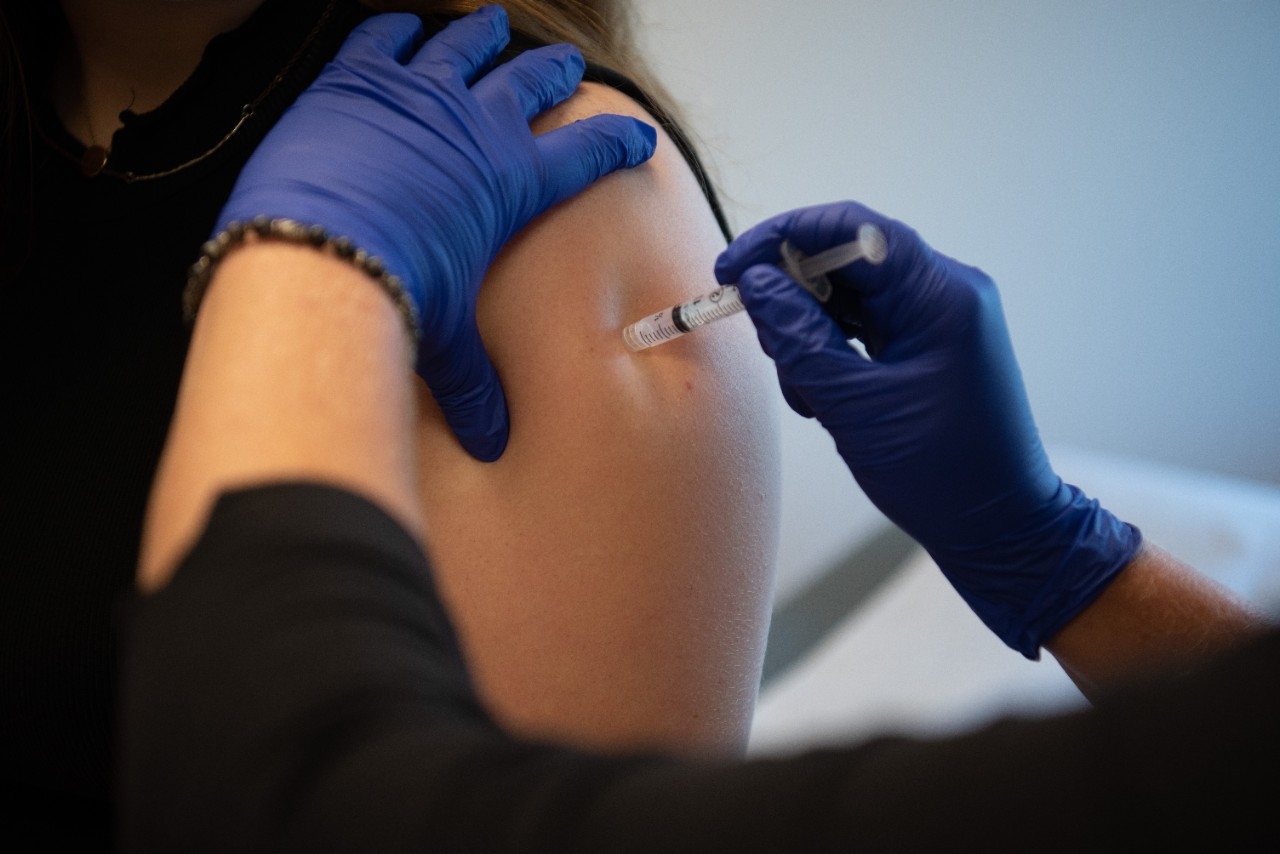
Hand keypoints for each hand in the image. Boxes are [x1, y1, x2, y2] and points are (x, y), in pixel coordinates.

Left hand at [214, 6, 656, 459]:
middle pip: (531, 82)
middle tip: (564, 62)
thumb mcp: (446, 343)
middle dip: (552, 71)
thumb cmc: (396, 296)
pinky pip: (385, 36)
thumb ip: (472, 385)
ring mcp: (419, 93)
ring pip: (464, 47)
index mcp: (514, 182)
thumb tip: (492, 440)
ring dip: (482, 35)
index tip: (637, 134)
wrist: (320, 254)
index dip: (619, 141)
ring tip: (493, 24)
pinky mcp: (359, 79)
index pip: (588, 153)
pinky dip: (397, 28)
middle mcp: (477, 125)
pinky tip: (402, 25)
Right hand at [716, 201, 1140, 656]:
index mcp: (941, 296)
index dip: (783, 238)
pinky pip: (865, 326)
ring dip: (809, 333)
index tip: (732, 268)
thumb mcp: (853, 406)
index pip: (852, 229)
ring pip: (850, 296)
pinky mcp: (929, 346)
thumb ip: (799, 337)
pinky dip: (830, 352)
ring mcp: (939, 320)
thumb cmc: (941, 475)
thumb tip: (756, 282)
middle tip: (768, 347)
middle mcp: (946, 293)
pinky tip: (821, 397)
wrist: (999, 530)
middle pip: (847, 259)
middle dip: (793, 296)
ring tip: (804, 392)